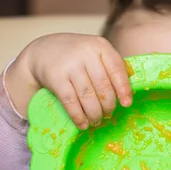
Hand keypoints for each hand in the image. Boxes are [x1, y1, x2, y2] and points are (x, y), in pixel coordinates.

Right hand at [6, 34, 131, 127]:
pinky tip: (83, 123)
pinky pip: (71, 102)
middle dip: (108, 105)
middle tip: (108, 114)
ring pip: (88, 97)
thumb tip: (128, 93)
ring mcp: (70, 66)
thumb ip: (110, 67)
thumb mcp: (94, 52)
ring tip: (97, 121)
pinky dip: (79, 116)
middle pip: (103, 86)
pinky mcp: (56, 78)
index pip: (117, 69)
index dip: (123, 89)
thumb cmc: (76, 56)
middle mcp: (85, 53)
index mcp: (99, 45)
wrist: (43, 51)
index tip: (127, 104)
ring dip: (95, 114)